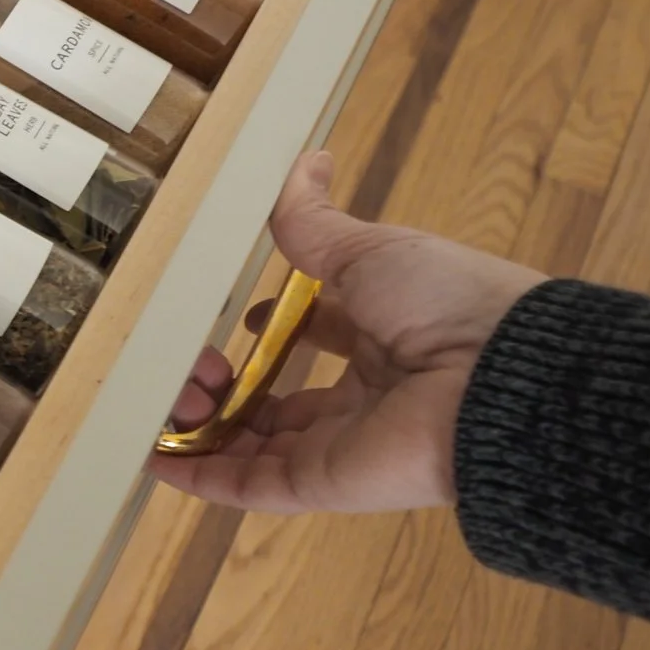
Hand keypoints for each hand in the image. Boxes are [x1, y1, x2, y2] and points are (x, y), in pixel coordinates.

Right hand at [148, 151, 542, 513]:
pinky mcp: (322, 484)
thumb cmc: (443, 302)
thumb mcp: (369, 250)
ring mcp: (340, 446)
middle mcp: (363, 397)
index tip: (244, 319)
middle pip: (276, 400)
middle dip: (225, 382)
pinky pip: (252, 488)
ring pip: (254, 444)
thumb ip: (315, 222)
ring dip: (203, 424)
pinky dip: (200, 476)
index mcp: (383, 339)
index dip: (274, 329)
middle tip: (197, 364)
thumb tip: (305, 161)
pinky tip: (155, 455)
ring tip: (170, 399)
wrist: (495, 378)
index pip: (316, 340)